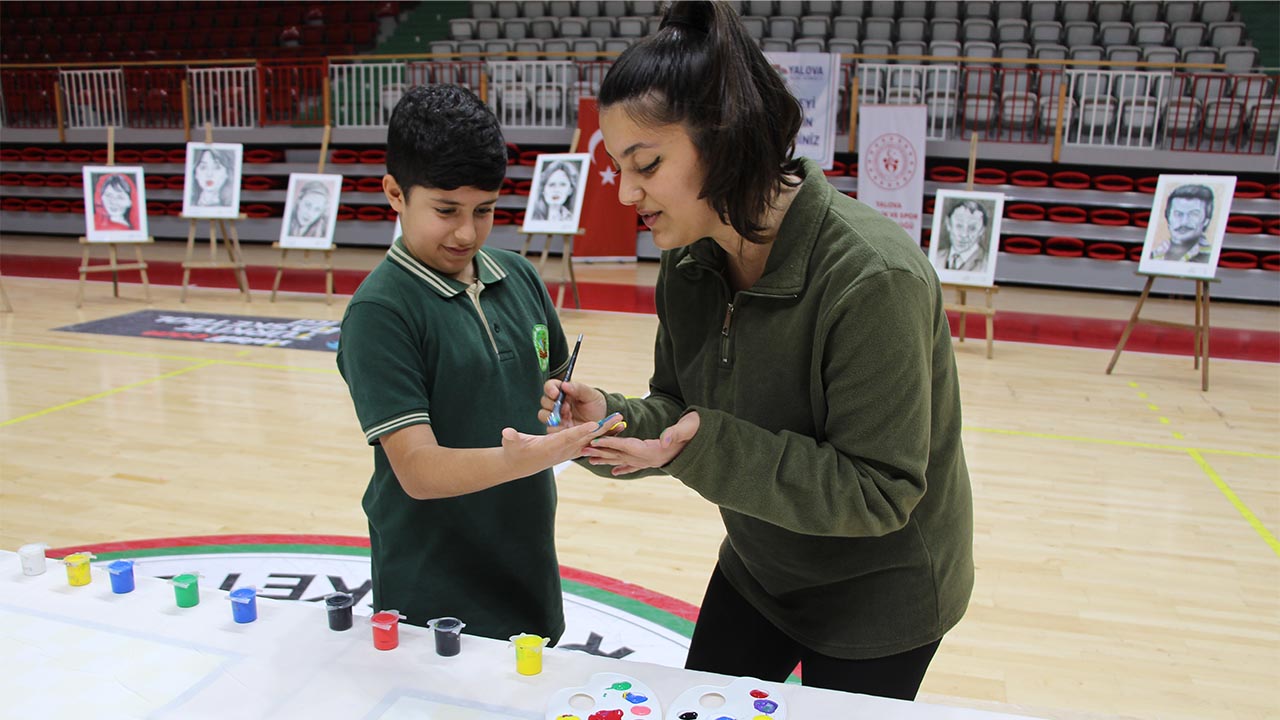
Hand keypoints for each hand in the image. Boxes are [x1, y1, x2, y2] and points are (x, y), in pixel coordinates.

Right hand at [500, 412, 625, 473]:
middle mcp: (563, 449)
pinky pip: (588, 442)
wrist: (521, 465)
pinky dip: (600, 436)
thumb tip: (507, 433)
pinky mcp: (570, 449)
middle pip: (586, 437)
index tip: (595, 424)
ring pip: (590, 439)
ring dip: (605, 431)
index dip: (582, 431)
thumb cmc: (515, 451)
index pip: (569, 437)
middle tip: (618, 418)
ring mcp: (568, 451)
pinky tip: (612, 429)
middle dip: (602, 428)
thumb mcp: (512, 444)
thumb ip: (512, 438)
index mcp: (551, 446)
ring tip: (621, 421)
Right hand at [540, 378, 608, 430]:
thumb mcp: (590, 395)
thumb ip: (578, 388)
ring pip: (543, 415)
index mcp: (563, 392)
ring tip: (568, 417)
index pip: (550, 386)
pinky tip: (567, 427)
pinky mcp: (557, 428)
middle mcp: (557, 403)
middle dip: (552, 404)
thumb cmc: (596, 405)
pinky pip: (549, 428)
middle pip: (544, 401)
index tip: (556, 394)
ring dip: (553, 416)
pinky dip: (556, 428)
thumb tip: (564, 384)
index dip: (550, 389)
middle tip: (567, 408)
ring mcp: (556, 416)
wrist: (601, 422)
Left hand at [581, 411, 699, 475]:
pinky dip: (622, 467)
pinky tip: (613, 471)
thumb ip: (676, 432)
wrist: (705, 445)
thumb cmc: (697, 431)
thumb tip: (664, 440)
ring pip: (623, 460)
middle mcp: (650, 459)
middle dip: (601, 452)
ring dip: (606, 460)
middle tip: (582, 450)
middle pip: (620, 455)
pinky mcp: (653, 461)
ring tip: (589, 459)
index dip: (611, 442)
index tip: (595, 439)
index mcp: (654, 451)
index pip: (628, 446)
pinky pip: (634, 466)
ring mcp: (651, 462)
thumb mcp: (689, 427)